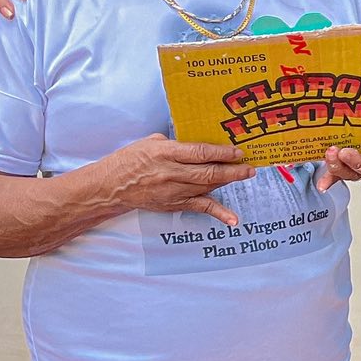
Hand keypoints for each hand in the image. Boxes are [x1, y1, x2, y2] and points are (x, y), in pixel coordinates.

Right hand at [87, 136, 255, 226]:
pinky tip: (233, 219)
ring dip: (229, 181)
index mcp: (166, 153)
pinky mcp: (174, 204)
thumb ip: (175, 143)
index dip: (222, 152)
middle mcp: (172, 173)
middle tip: (250, 166)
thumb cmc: (129, 160)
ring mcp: (174, 191)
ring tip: (245, 175)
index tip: (238, 151)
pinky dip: (219, 213)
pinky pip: (200, 208)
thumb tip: (196, 145)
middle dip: (233, 169)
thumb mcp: (150, 142)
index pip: (200, 152)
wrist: (110, 187)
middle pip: (209, 172)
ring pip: (208, 187)